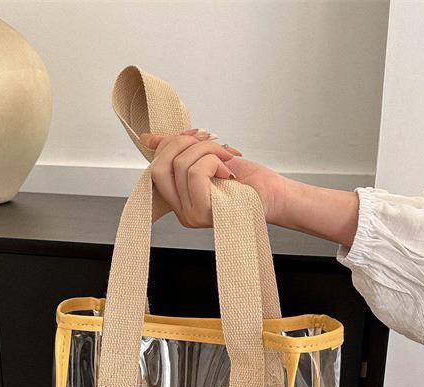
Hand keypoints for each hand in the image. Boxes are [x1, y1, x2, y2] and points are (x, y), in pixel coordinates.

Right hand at [140, 129, 286, 227]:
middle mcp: (181, 211)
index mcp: (179, 199)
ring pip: (181, 165)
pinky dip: (213, 160)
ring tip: (227, 157)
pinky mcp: (203, 212)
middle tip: (211, 140)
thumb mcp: (208, 156)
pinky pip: (195, 173)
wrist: (274, 195)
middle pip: (159, 167)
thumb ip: (180, 149)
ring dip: (208, 149)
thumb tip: (150, 138)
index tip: (197, 134)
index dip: (172, 143)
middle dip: (184, 143)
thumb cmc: (248, 181)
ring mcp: (190, 215)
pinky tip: (228, 171)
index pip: (156, 167)